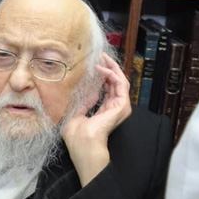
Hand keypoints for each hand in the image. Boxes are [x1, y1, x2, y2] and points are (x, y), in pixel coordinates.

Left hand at [60, 53, 131, 186]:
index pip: (107, 89)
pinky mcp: (122, 105)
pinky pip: (120, 84)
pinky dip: (112, 74)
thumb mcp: (77, 112)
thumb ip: (84, 101)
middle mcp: (114, 107)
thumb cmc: (76, 134)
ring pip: (120, 80)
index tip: (95, 64)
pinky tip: (101, 69)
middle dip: (109, 67)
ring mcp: (120, 106)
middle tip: (102, 56)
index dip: (102, 75)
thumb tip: (88, 90)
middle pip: (115, 82)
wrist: (83, 141)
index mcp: (105, 110)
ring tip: (103, 58)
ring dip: (112, 67)